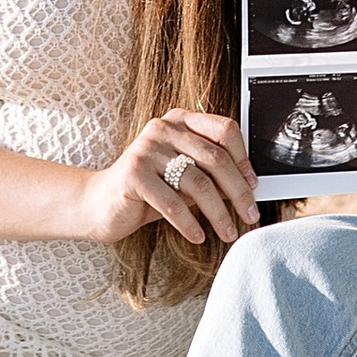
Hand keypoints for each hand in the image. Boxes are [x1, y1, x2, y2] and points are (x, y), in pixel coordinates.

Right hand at [79, 111, 256, 247]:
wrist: (102, 203)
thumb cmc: (150, 190)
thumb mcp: (183, 177)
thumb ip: (209, 175)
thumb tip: (247, 188)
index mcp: (180, 120)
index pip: (224, 129)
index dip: (243, 158)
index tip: (253, 186)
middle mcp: (164, 127)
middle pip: (215, 157)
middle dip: (238, 192)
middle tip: (250, 215)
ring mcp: (147, 148)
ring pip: (198, 182)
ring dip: (219, 213)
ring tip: (228, 232)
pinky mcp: (133, 173)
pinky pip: (173, 202)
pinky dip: (190, 224)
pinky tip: (198, 236)